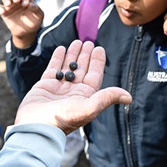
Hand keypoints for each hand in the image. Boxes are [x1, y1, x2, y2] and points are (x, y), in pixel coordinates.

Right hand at [0, 0, 43, 47]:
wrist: (26, 32)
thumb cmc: (34, 22)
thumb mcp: (39, 16)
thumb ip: (37, 9)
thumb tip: (30, 4)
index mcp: (27, 0)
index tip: (27, 4)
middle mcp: (18, 1)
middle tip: (17, 1)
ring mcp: (10, 6)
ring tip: (8, 4)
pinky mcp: (4, 12)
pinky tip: (3, 12)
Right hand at [14, 40, 131, 133]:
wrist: (37, 125)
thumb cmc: (63, 118)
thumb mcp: (89, 108)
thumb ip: (107, 98)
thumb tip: (129, 97)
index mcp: (85, 96)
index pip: (94, 75)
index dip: (97, 62)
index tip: (99, 49)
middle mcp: (73, 91)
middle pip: (82, 69)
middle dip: (85, 55)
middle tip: (88, 42)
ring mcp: (59, 88)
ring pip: (68, 67)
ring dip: (73, 55)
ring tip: (76, 42)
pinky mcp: (45, 85)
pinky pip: (53, 68)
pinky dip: (57, 58)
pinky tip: (62, 48)